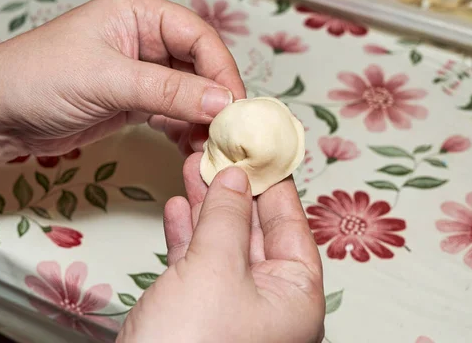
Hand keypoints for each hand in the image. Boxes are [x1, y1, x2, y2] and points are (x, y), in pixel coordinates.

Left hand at [0, 0, 244, 193]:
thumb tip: (223, 103)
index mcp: (140, 15)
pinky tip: (192, 149)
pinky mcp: (135, 104)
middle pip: (200, 67)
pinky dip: (185, 132)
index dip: (221, 69)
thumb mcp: (108, 80)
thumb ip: (169, 91)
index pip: (198, 37)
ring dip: (203, 120)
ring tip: (213, 146)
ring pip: (190, 95)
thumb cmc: (38, 79)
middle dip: (216, 99)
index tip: (235, 105)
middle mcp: (146, 41)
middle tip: (230, 132)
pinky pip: (173, 115)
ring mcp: (142, 75)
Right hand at [117, 153, 324, 342]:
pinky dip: (186, 235)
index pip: (292, 225)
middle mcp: (270, 302)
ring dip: (205, 206)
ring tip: (191, 167)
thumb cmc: (192, 342)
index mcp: (296, 295)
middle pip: (256, 231)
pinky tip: (175, 208)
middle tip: (218, 151)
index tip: (259, 148)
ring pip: (223, 244)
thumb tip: (235, 175)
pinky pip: (198, 264)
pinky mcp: (198, 313)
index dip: (274, 183)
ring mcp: (233, 308)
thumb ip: (227, 217)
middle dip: (232, 190)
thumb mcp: (217, 268)